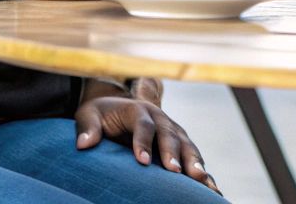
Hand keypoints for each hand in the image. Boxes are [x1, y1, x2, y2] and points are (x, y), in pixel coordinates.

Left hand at [74, 84, 219, 192]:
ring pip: (187, 145)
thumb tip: (84, 144)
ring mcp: (172, 130)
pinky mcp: (179, 143)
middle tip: (176, 171)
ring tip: (201, 179)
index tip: (141, 161)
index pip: (143, 124)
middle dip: (174, 152)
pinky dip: (202, 170)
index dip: (143, 141)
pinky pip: (193, 156)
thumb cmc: (100, 115)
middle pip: (170, 134)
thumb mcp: (88, 115)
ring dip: (194, 161)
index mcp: (138, 108)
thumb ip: (87, 127)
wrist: (116, 108)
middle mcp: (160, 117)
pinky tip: (210, 187)